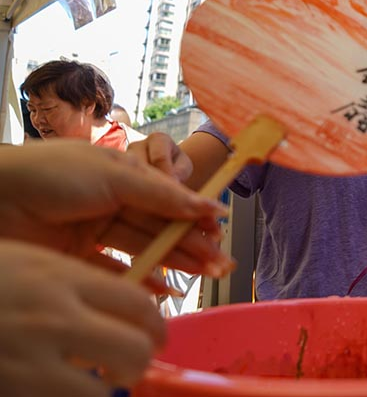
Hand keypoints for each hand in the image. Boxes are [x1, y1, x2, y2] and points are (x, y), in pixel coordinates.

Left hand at [0, 140, 232, 276]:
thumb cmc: (50, 173)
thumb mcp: (115, 175)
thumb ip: (161, 194)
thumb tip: (206, 205)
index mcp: (123, 176)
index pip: (168, 198)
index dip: (195, 214)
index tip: (220, 230)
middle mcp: (111, 203)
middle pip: (160, 226)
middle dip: (192, 243)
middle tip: (220, 262)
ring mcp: (94, 231)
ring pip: (143, 248)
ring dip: (174, 262)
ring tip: (204, 274)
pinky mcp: (76, 258)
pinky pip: (116, 271)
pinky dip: (140, 280)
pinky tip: (165, 289)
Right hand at [0, 239, 164, 395]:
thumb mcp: (27, 264)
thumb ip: (71, 283)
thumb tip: (108, 305)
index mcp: (60, 278)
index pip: (137, 302)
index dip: (155, 325)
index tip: (155, 336)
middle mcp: (54, 318)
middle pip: (134, 349)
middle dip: (139, 362)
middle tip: (131, 367)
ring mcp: (31, 360)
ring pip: (102, 392)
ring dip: (103, 391)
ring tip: (95, 384)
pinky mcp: (14, 390)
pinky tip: (61, 390)